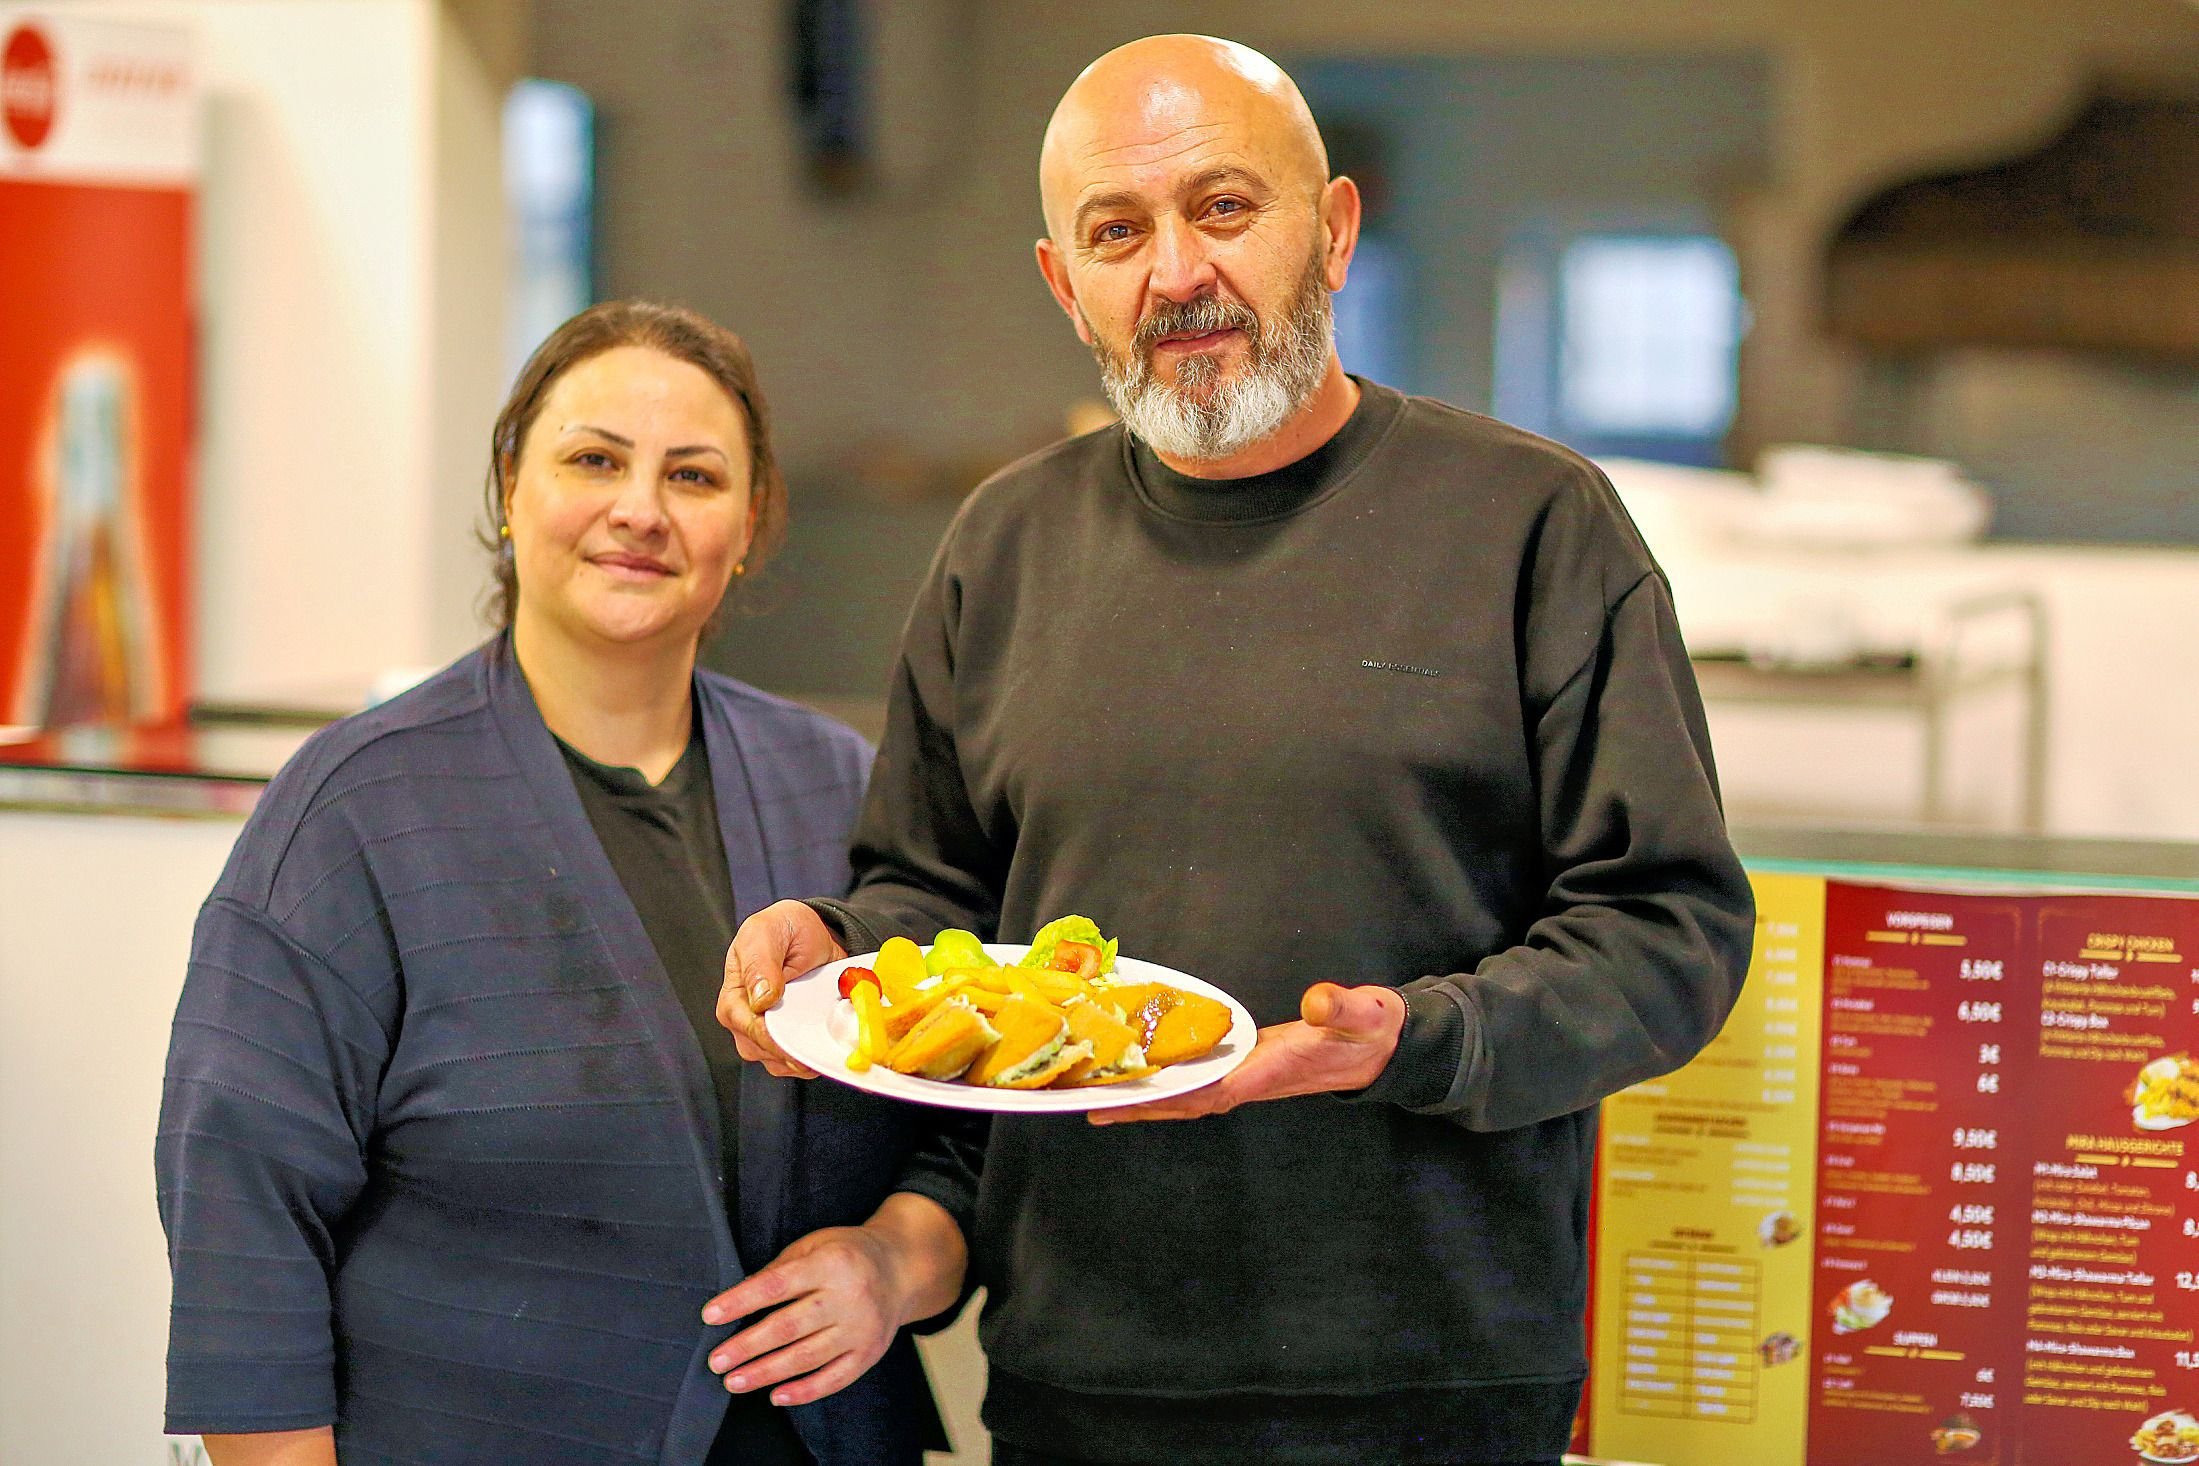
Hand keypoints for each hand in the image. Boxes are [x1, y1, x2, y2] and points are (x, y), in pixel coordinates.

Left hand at [701, 1195, 965, 1405]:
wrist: (903, 1268)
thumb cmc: (849, 1253)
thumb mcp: (815, 1244)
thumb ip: (779, 1270)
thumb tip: (737, 1298)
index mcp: (832, 1262)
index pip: (777, 1284)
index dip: (741, 1301)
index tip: (710, 1315)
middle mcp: (850, 1297)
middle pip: (789, 1327)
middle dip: (747, 1346)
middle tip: (716, 1360)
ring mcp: (862, 1328)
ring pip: (807, 1357)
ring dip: (766, 1373)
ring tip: (734, 1381)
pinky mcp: (870, 1353)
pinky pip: (834, 1379)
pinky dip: (804, 1391)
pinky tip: (776, 1395)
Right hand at [719, 900, 844, 1077]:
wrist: (812, 933)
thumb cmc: (782, 929)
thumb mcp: (765, 933)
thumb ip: (760, 963)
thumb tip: (761, 999)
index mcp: (733, 999)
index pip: (749, 1028)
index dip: (774, 1038)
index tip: (798, 1040)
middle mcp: (746, 1022)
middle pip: (766, 1052)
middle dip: (794, 1051)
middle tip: (823, 1039)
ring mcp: (768, 1036)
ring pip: (784, 1063)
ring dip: (807, 1056)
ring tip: (830, 1037)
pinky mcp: (791, 1042)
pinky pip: (801, 1062)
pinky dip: (817, 1055)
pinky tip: (830, 1042)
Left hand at [1089, 982, 1405, 1124]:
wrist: (1385, 1046)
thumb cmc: (1373, 1029)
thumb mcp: (1366, 1014)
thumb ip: (1342, 1008)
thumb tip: (1317, 1003)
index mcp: (1278, 1070)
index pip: (1223, 1089)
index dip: (1182, 1094)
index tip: (1142, 1097)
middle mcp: (1257, 1080)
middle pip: (1193, 1102)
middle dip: (1147, 1108)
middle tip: (1096, 1108)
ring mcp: (1251, 1075)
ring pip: (1192, 1095)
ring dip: (1150, 1099)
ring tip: (1103, 1100)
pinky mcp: (1249, 1064)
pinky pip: (1200, 1079)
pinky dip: (1170, 1080)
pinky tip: (1144, 1074)